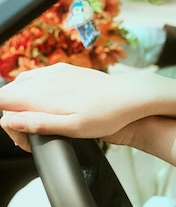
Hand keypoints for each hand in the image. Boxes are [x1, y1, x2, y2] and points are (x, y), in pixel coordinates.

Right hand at [0, 62, 152, 146]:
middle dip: (11, 114)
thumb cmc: (107, 115)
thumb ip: (38, 123)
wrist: (131, 95)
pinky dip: (32, 90)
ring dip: (20, 102)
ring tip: (37, 121)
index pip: (2, 100)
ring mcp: (55, 72)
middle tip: (29, 136)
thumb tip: (9, 120)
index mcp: (43, 94)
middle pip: (9, 93)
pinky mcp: (65, 70)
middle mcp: (46, 79)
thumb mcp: (72, 127)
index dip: (4, 120)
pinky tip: (46, 103)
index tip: (20, 134)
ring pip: (21, 83)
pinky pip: (37, 77)